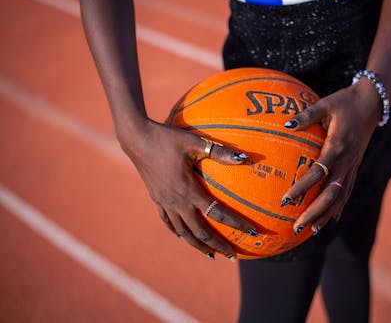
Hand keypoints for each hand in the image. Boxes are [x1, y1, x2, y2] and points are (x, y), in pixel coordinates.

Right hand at [119, 119, 256, 258]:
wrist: (137, 139)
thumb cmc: (168, 139)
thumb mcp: (195, 143)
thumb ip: (220, 152)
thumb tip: (245, 158)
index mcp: (189, 191)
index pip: (217, 213)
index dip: (236, 224)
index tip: (251, 232)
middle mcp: (177, 202)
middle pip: (200, 232)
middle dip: (217, 245)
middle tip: (233, 254)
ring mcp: (165, 203)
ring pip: (183, 233)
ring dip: (198, 245)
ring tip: (211, 254)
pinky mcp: (156, 199)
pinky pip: (168, 222)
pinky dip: (178, 232)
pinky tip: (183, 236)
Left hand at [281, 80, 381, 234]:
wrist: (374, 103)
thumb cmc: (345, 101)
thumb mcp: (325, 104)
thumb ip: (306, 115)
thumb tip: (285, 124)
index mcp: (337, 147)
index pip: (317, 173)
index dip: (302, 188)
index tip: (285, 200)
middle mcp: (347, 162)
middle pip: (330, 195)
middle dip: (314, 213)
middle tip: (297, 228)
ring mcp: (353, 167)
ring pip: (340, 198)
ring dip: (326, 216)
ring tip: (311, 231)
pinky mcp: (356, 167)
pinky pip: (347, 191)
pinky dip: (339, 207)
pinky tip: (330, 220)